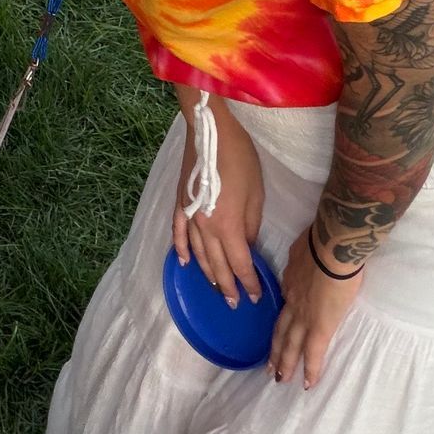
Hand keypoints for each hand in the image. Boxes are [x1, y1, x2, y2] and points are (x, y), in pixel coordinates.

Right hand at [169, 103, 265, 307]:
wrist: (211, 131)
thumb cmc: (240, 159)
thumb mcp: (256, 194)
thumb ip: (251, 225)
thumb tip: (247, 246)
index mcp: (228, 226)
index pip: (240, 264)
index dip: (248, 282)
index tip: (256, 297)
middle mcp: (205, 227)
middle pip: (217, 265)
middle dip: (228, 287)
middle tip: (236, 303)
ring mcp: (188, 216)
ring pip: (197, 254)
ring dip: (207, 274)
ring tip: (217, 289)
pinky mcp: (179, 204)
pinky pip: (177, 233)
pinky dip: (180, 250)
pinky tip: (184, 263)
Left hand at [270, 231, 364, 388]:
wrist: (332, 248)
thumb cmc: (323, 242)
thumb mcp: (303, 248)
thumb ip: (302, 258)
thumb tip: (305, 258)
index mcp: (291, 282)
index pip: (285, 306)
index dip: (281, 320)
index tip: (278, 332)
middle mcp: (293, 301)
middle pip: (281, 329)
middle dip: (275, 349)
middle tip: (269, 367)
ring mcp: (305, 316)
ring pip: (291, 344)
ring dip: (285, 363)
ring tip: (279, 379)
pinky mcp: (320, 326)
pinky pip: (314, 353)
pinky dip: (310, 370)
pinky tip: (307, 384)